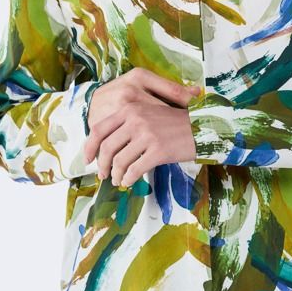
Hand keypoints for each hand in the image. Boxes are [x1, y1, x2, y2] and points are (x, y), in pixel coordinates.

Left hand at [83, 67, 201, 185]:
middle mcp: (136, 119)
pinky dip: (129, 179)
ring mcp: (147, 135)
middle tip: (103, 175)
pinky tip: (129, 182)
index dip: (89, 147)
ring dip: (116, 175)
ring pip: (120, 161)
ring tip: (118, 181)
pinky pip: (135, 170)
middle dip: (102, 165)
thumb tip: (107, 147)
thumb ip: (128, 124)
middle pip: (107, 148)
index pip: (99, 129)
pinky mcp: (158, 150)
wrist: (203, 127)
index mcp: (131, 108)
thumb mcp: (149, 114)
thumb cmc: (175, 124)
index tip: (88, 160)